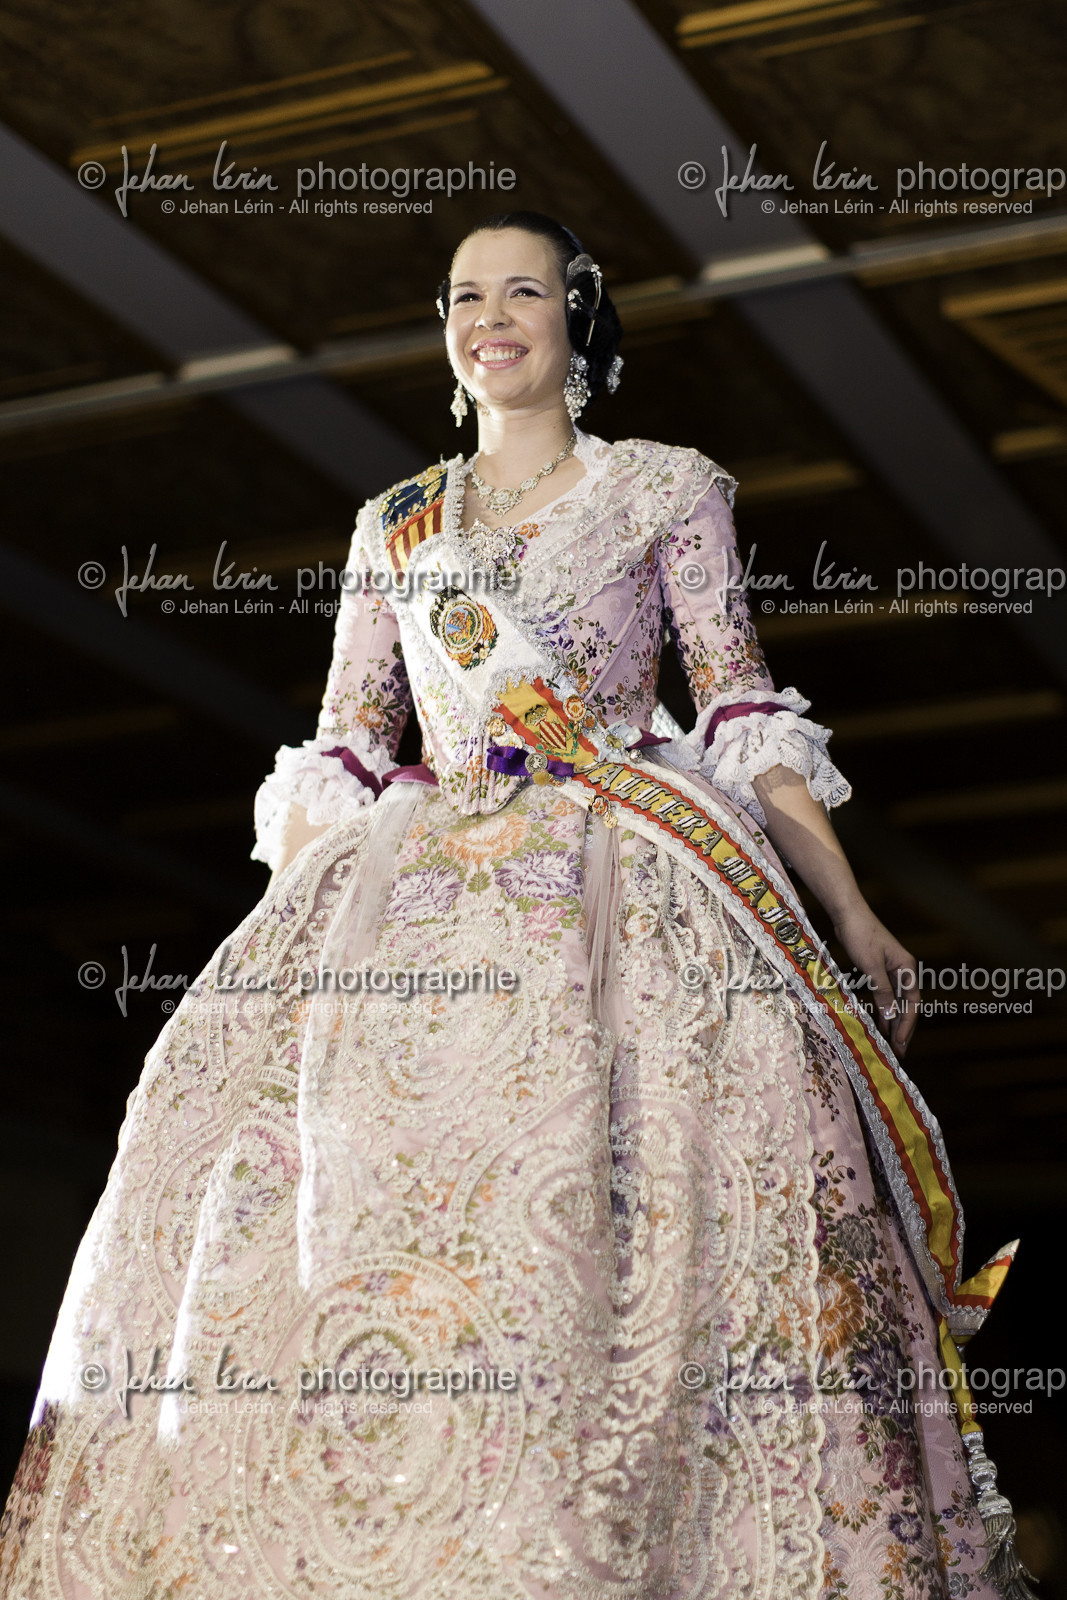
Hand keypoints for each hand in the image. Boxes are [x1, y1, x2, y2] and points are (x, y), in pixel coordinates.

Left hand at [832, 902, 916, 1055]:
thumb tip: (891, 1017)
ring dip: (894, 1022)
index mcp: (906, 968)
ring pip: (896, 1002)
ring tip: (891, 1044)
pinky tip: (880, 1024)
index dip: (907, 1024)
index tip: (900, 1043)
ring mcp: (891, 969)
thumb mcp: (870, 966)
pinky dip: (884, 1010)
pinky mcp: (878, 969)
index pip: (912, 1003)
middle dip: (904, 1028)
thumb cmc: (860, 935)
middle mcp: (902, 970)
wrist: (847, 912)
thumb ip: (882, 991)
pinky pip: (885, 995)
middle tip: (899, 1052)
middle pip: (907, 1005)